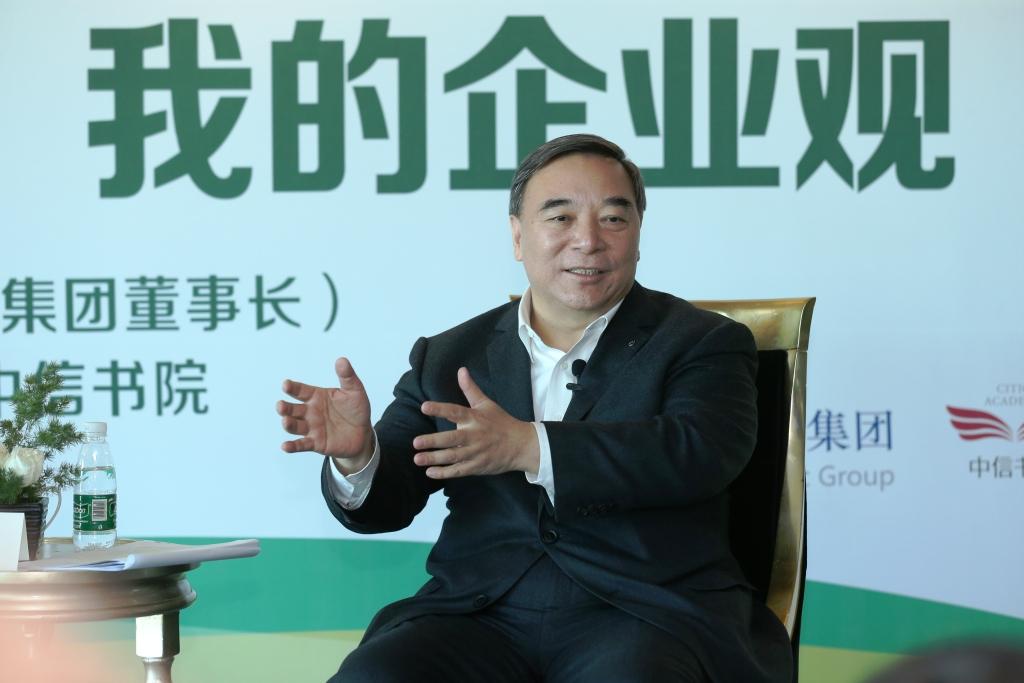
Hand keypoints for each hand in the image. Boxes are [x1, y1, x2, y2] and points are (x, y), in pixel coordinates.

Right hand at [278, 357, 373, 472]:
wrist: (363, 433)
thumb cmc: (356, 409)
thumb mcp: (354, 391)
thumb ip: (347, 377)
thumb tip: (342, 360)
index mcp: (316, 396)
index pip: (300, 390)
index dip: (292, 387)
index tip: (286, 385)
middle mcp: (309, 411)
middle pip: (293, 409)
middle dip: (285, 407)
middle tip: (281, 405)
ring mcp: (311, 428)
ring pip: (294, 426)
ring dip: (288, 424)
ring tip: (286, 421)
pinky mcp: (315, 443)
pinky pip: (301, 445)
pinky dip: (292, 446)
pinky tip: (285, 446)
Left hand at [413, 367, 538, 478]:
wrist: (521, 446)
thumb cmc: (502, 423)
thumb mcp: (487, 404)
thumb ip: (470, 389)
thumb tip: (461, 370)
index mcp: (475, 418)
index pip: (455, 411)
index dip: (440, 409)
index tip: (424, 407)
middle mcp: (474, 436)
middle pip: (452, 439)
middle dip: (433, 441)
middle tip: (415, 442)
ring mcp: (476, 453)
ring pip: (453, 457)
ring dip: (435, 458)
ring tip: (417, 459)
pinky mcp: (477, 466)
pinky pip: (459, 471)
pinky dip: (445, 473)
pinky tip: (430, 472)